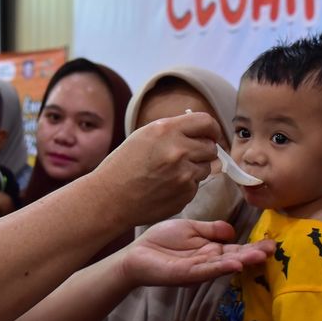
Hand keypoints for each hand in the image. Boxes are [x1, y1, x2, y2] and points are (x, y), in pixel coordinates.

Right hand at [95, 111, 219, 225]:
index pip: (206, 122)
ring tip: (171, 173)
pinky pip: (196, 185)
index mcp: (166, 130)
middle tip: (187, 156)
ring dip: (195, 168)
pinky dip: (186, 185)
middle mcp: (178, 150)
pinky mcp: (185, 193)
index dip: (212, 129)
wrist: (110, 198)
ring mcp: (184, 174)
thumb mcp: (144, 136)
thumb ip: (174, 130)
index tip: (210, 134)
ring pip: (206, 167)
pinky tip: (166, 186)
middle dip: (203, 150)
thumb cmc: (123, 166)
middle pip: (210, 146)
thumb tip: (202, 131)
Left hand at [120, 219, 273, 286]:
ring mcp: (199, 269)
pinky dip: (221, 267)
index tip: (271, 243)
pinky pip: (206, 270)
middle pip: (234, 257)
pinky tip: (235, 263)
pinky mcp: (187, 274)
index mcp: (210, 250)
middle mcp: (208, 261)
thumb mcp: (190, 228)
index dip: (252, 246)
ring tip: (259, 256)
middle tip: (272, 250)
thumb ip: (211, 229)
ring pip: (224, 264)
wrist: (137, 254)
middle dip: (253, 254)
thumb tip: (232, 231)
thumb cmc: (162, 241)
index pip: (236, 248)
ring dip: (242, 260)